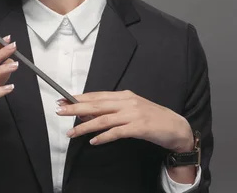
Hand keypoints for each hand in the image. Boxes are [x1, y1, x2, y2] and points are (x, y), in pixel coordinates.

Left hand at [56, 90, 192, 151]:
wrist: (177, 127)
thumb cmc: (152, 118)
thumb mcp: (131, 109)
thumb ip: (112, 110)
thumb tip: (88, 114)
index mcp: (124, 95)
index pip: (97, 95)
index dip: (79, 98)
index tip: (63, 100)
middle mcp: (127, 102)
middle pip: (96, 105)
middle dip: (76, 108)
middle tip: (60, 110)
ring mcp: (133, 114)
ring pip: (103, 119)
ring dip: (85, 126)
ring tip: (71, 133)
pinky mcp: (139, 127)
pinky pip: (117, 132)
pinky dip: (103, 137)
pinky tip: (94, 141)